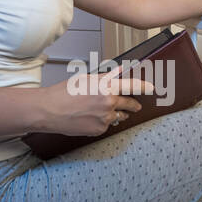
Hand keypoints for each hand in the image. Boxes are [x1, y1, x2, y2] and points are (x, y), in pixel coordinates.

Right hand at [39, 65, 153, 135]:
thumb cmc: (64, 92)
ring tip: (101, 110)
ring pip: (118, 116)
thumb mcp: (85, 79)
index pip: (132, 86)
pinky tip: (90, 117)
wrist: (49, 111)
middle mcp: (108, 103)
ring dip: (116, 113)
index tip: (152, 89)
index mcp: (105, 87)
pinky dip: (102, 121)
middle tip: (135, 105)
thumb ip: (105, 77)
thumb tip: (119, 72)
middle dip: (133, 105)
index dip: (144, 87)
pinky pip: (107, 125)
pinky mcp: (99, 130)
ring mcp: (104, 119)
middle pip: (129, 105)